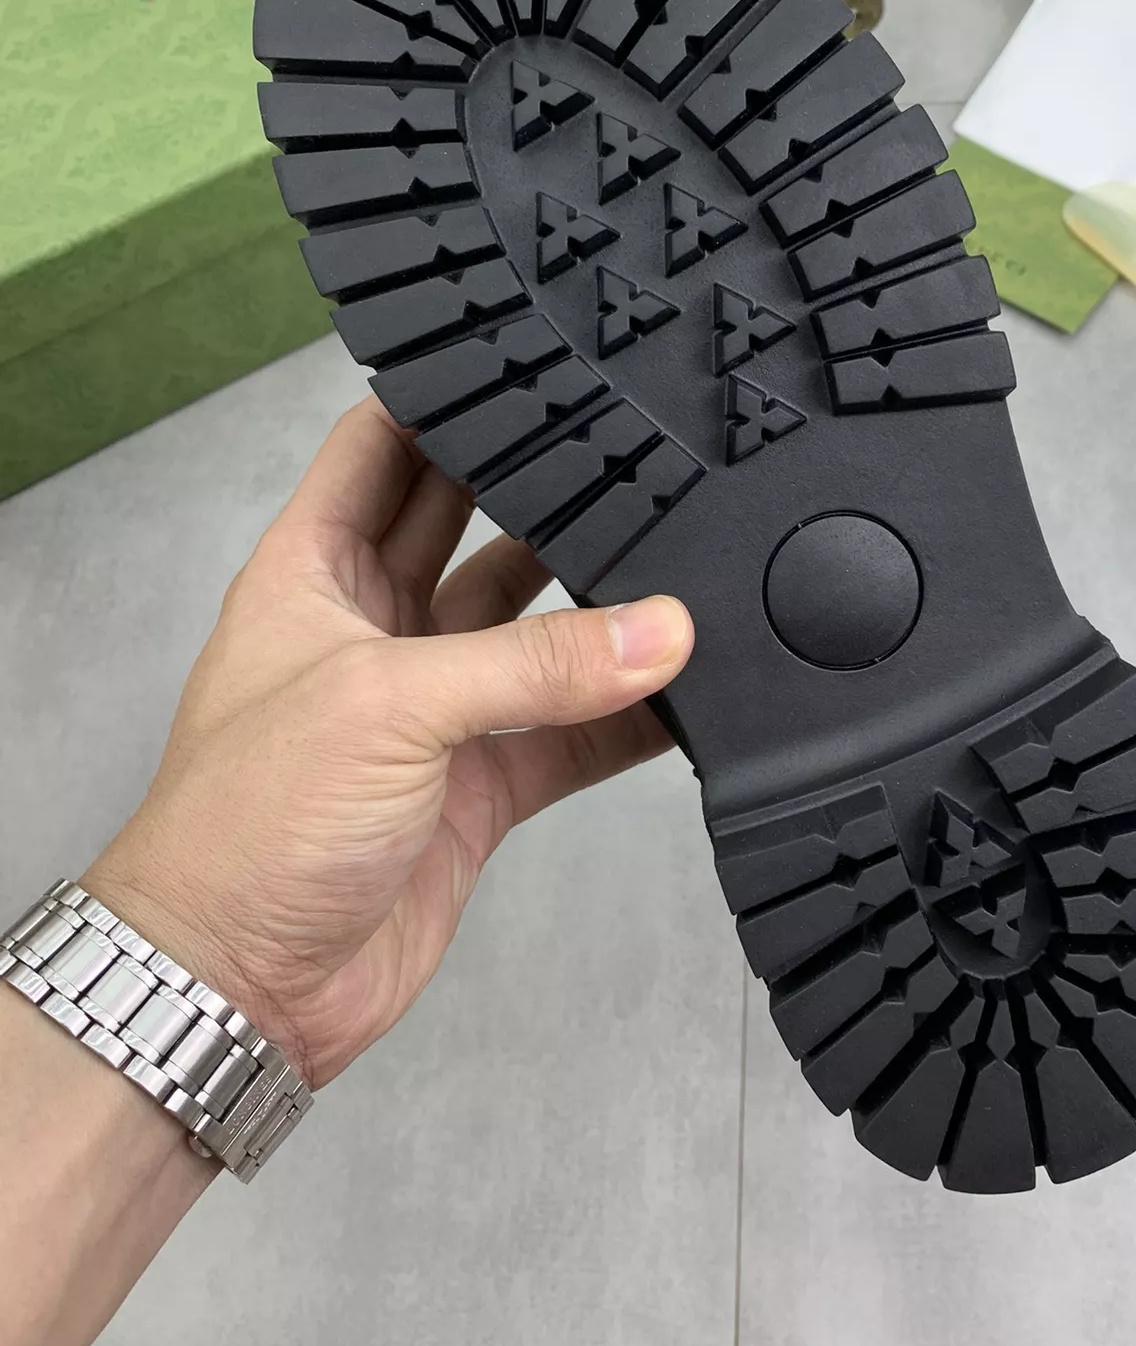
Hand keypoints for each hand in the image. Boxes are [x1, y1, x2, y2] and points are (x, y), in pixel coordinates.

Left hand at [84, 399, 692, 1088]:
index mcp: (315, 570)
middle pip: (473, 526)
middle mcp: (378, 626)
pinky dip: (624, 716)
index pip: (382, 449)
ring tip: (685, 552)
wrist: (238, 986)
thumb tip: (664, 631)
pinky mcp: (480, 785)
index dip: (444, 402)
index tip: (531, 358)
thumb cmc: (250, 822)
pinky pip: (569, 733)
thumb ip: (533, 664)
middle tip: (636, 443)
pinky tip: (688, 687)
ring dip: (599, 606)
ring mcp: (435, 708)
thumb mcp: (387, 706)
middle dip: (542, 490)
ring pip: (534, 631)